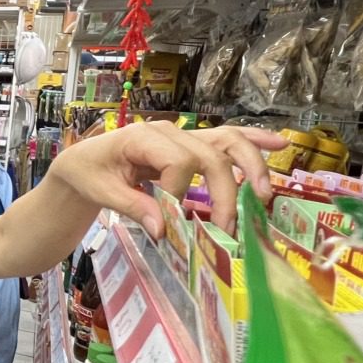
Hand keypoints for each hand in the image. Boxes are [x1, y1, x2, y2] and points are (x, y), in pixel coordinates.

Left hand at [50, 123, 284, 237]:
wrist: (83, 161)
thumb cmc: (89, 173)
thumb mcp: (101, 192)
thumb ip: (132, 207)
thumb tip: (163, 230)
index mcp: (142, 137)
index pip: (178, 161)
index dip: (180, 191)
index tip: (170, 218)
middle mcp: (168, 132)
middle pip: (210, 155)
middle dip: (224, 192)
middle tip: (226, 228)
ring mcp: (183, 136)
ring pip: (227, 141)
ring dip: (251, 165)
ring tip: (265, 193)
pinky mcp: (191, 145)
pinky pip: (226, 138)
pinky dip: (254, 140)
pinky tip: (280, 143)